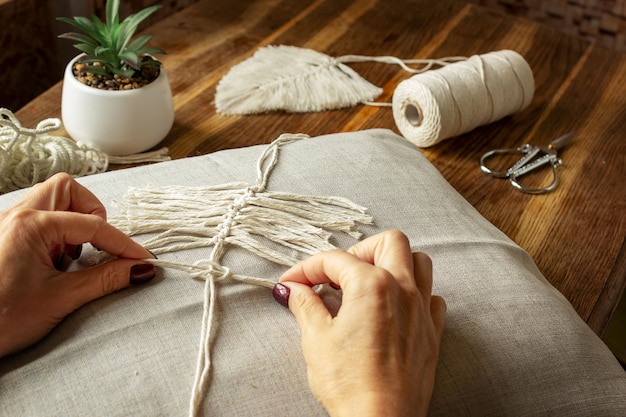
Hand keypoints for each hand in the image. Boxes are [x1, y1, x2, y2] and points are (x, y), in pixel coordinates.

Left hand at [0, 173, 154, 357]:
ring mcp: (8, 225)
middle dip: (91, 212)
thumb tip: (141, 270)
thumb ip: (105, 279)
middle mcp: (17, 216)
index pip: (93, 225)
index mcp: (30, 225)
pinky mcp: (6, 238)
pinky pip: (39, 218)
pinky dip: (57, 233)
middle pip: (66, 189)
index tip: (144, 260)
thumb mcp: (61, 298)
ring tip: (73, 256)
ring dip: (73, 221)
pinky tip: (56, 262)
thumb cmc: (0, 319)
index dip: (123, 244)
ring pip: (51, 200)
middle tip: (98, 245)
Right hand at [274, 230, 445, 416]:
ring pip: (419, 261)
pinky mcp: (432, 333)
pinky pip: (433, 296)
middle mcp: (403, 289)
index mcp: (371, 285)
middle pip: (390, 242)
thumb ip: (305, 305)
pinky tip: (395, 308)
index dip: (307, 268)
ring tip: (368, 282)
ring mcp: (422, 310)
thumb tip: (294, 289)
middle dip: (359, 249)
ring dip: (394, 263)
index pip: (335, 260)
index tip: (292, 282)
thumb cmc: (350, 384)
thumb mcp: (316, 339)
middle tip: (338, 273)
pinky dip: (416, 293)